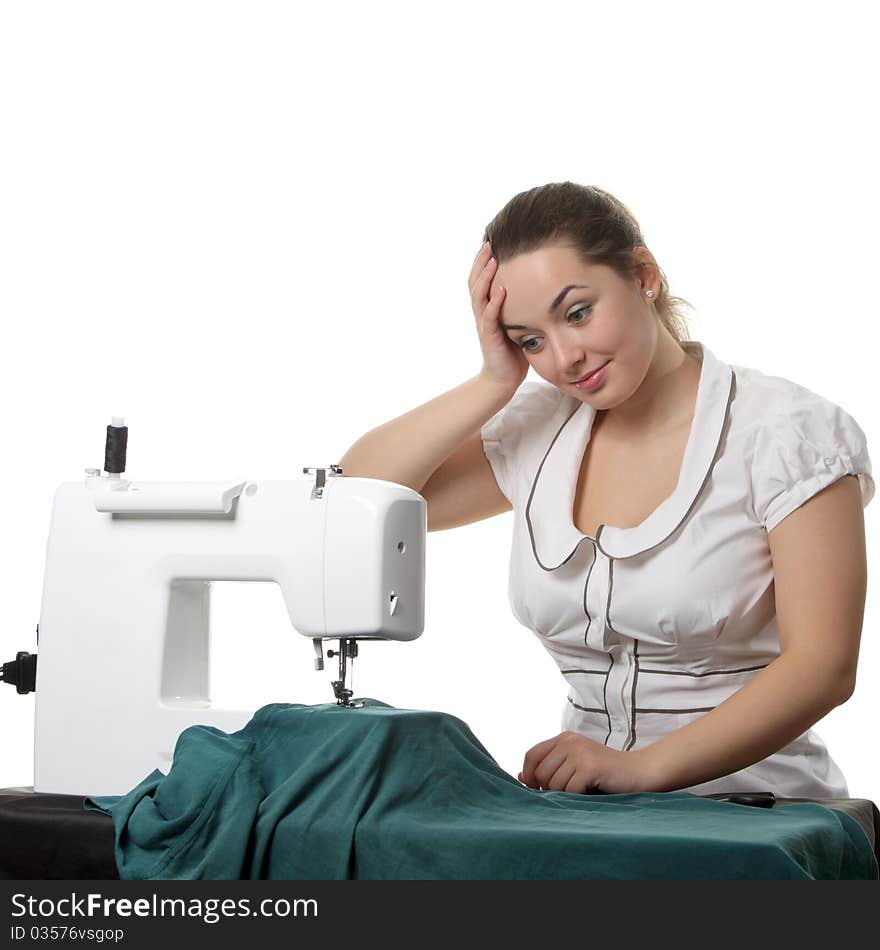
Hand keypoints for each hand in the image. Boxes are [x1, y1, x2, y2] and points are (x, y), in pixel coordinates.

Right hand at [468, 240, 528, 390]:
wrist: (503, 379)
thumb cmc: (513, 351)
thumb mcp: (518, 322)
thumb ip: (520, 305)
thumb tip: (540, 286)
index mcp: (487, 308)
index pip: (481, 280)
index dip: (484, 261)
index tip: (492, 242)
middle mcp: (482, 314)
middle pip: (475, 282)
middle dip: (481, 261)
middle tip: (489, 242)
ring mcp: (484, 325)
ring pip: (479, 296)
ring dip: (485, 276)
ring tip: (493, 259)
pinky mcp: (489, 337)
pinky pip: (490, 317)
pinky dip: (494, 303)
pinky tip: (501, 290)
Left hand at [518, 731, 654, 793]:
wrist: (639, 772)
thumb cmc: (605, 773)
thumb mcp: (574, 766)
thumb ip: (550, 768)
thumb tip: (519, 776)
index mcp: (563, 738)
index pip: (531, 755)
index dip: (528, 776)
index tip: (537, 790)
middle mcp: (569, 741)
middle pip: (540, 773)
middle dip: (549, 790)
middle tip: (567, 794)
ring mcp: (579, 752)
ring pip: (554, 784)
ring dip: (566, 794)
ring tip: (583, 790)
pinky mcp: (589, 766)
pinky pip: (570, 791)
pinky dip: (578, 797)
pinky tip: (591, 791)